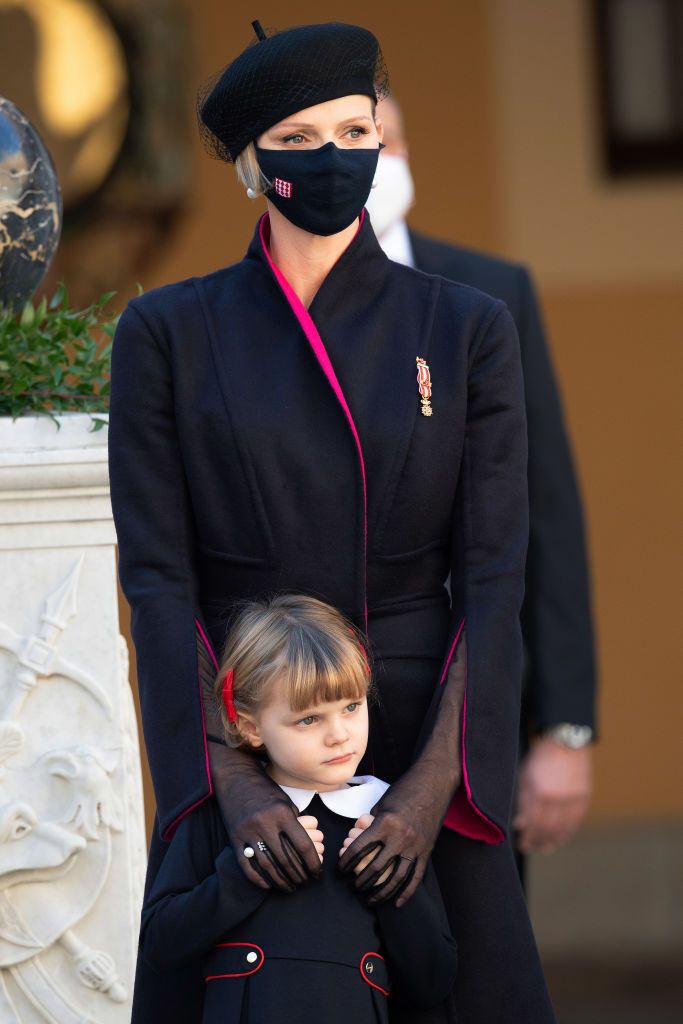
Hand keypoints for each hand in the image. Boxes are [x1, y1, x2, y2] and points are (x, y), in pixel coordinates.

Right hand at [209, 742, 321, 890]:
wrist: (236, 778)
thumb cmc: (265, 789)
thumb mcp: (285, 801)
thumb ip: (295, 823)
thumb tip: (305, 847)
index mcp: (282, 813)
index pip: (303, 845)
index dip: (312, 863)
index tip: (317, 872)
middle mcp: (265, 823)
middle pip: (286, 859)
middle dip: (298, 875)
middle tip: (305, 883)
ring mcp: (248, 832)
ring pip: (268, 865)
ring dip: (281, 881)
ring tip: (290, 887)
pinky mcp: (235, 838)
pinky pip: (247, 865)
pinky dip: (258, 878)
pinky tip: (268, 885)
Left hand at [338, 763, 454, 907]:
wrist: (433, 784)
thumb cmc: (405, 790)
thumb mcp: (382, 803)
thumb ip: (370, 823)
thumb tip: (358, 839)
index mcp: (385, 823)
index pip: (359, 848)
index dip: (346, 861)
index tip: (340, 870)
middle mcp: (400, 838)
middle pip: (375, 868)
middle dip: (360, 881)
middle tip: (352, 888)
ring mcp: (415, 847)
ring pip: (395, 878)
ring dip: (380, 892)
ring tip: (369, 899)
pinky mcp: (426, 851)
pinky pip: (415, 877)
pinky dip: (406, 893)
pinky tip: (397, 903)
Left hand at [513, 736, 591, 853]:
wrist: (566, 741)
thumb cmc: (541, 757)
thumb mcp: (525, 776)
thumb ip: (523, 802)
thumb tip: (520, 825)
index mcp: (541, 793)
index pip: (533, 824)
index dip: (528, 837)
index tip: (523, 845)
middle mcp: (559, 799)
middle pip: (549, 829)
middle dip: (540, 841)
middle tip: (533, 848)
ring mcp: (574, 798)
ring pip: (564, 828)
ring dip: (555, 840)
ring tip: (547, 847)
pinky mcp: (584, 797)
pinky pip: (576, 820)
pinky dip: (569, 831)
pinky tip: (562, 837)